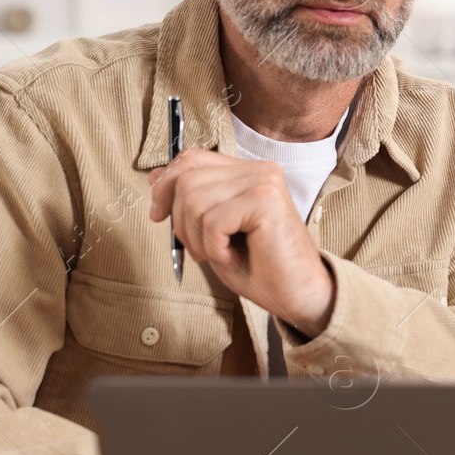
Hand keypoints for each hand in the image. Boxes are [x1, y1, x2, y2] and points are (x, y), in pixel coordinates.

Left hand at [148, 148, 334, 334]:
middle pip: (187, 178)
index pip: (192, 159)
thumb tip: (155, 176)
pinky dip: (213, 248)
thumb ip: (191, 200)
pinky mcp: (266, 202)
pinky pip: (213, 221)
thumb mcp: (214, 230)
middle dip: (179, 220)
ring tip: (220, 254)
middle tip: (199, 249)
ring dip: (197, 239)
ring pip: (195, 201)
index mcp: (248, 172)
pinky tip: (232, 257)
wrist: (299, 295)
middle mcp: (259, 170)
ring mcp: (264, 182)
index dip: (166, 185)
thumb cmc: (260, 268)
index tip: (158, 215)